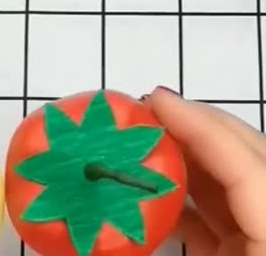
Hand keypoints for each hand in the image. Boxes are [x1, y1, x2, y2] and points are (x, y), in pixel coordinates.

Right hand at [144, 87, 265, 255]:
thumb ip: (155, 241)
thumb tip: (92, 212)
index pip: (247, 168)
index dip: (201, 127)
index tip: (155, 100)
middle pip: (247, 157)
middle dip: (197, 126)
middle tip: (147, 111)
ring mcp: (259, 239)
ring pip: (230, 180)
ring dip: (186, 157)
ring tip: (144, 142)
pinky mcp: (244, 251)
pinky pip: (217, 211)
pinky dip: (185, 195)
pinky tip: (150, 189)